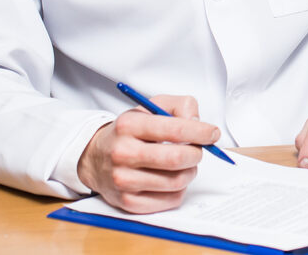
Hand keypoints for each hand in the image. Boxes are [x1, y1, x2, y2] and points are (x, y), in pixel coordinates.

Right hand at [77, 94, 219, 212]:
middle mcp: (123, 153)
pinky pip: (170, 200)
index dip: (201, 132)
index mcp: (129, 126)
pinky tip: (171, 177)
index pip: (175, 130)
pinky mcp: (128, 202)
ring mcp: (123, 180)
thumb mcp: (150, 107)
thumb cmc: (129, 132)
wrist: (95, 157)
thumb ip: (180, 105)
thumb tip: (198, 122)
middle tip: (197, 150)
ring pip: (177, 181)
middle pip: (177, 159)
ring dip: (189, 171)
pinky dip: (179, 189)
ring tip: (183, 163)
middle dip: (196, 153)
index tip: (213, 133)